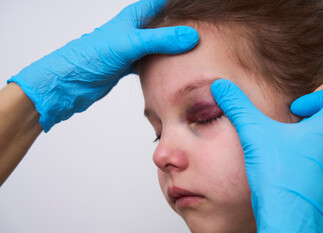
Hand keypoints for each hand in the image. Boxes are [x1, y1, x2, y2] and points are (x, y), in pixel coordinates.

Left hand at [8, 0, 198, 131]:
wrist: (70, 83)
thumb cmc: (90, 57)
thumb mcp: (130, 44)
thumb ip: (161, 40)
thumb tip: (191, 36)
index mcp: (133, 17)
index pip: (160, 3)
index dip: (176, 5)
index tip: (197, 9)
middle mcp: (133, 30)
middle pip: (162, 24)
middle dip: (180, 26)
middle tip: (201, 31)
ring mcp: (131, 48)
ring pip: (158, 44)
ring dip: (172, 47)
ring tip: (193, 50)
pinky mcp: (128, 65)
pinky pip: (151, 61)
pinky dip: (162, 64)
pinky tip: (173, 69)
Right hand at [211, 79, 322, 232]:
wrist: (288, 221)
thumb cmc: (277, 176)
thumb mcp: (254, 134)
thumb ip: (238, 106)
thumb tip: (221, 85)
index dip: (319, 97)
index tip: (296, 110)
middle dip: (310, 122)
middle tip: (286, 132)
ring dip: (313, 145)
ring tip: (287, 154)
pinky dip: (315, 167)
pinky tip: (292, 176)